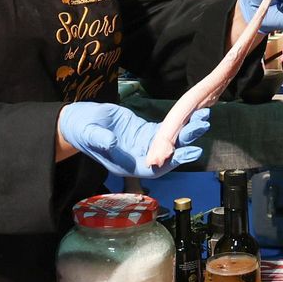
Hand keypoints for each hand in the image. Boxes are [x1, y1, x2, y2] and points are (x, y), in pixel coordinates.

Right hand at [58, 103, 209, 178]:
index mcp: (127, 164)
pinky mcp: (146, 132)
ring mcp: (145, 145)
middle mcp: (140, 157)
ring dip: (187, 131)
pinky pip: (167, 129)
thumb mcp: (88, 133)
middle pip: (169, 155)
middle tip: (203, 128)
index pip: (155, 167)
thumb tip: (112, 142)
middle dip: (187, 143)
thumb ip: (100, 140)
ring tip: (204, 118)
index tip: (189, 152)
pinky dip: (179, 123)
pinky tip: (193, 114)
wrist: (78, 122)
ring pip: (171, 142)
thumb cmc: (81, 130)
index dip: (173, 161)